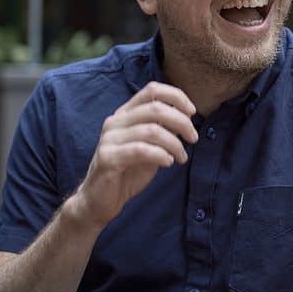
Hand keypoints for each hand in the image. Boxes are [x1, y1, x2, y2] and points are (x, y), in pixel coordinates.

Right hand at [72, 82, 198, 229]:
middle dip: (181, 121)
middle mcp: (115, 122)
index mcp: (125, 114)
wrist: (99, 200)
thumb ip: (163, 130)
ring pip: (151, 130)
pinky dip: (160, 154)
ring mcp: (109, 139)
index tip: (192, 112)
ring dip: (174, 143)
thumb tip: (186, 118)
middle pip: (155, 108)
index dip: (176, 97)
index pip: (152, 90)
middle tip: (193, 138)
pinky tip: (168, 162)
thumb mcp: (150, 147)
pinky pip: (140, 150)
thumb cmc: (128, 172)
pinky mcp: (107, 158)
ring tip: (182, 157)